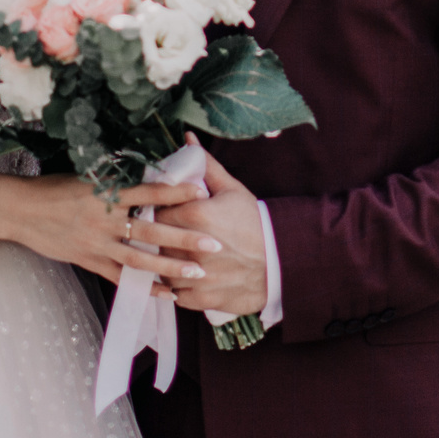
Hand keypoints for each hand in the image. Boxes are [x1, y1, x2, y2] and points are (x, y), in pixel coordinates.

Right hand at [2, 175, 217, 285]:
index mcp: (106, 193)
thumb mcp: (87, 177)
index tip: (200, 191)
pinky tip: (166, 293)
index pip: (147, 192)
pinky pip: (121, 277)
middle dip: (184, 238)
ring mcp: (97, 244)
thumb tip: (150, 177)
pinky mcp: (89, 261)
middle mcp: (104, 220)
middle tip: (213, 243)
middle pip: (151, 231)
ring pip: (140, 259)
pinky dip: (144, 286)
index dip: (174, 192)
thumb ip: (117, 183)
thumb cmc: (55, 188)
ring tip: (197, 272)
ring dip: (170, 267)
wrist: (21, 210)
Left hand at [151, 140, 267, 317]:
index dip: (161, 212)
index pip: (158, 211)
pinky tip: (186, 276)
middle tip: (171, 235)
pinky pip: (175, 294)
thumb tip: (187, 139)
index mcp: (196, 215)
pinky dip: (178, 286)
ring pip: (162, 269)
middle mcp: (191, 246)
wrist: (281, 260)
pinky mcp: (201, 298)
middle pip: (157, 240)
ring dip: (166, 264)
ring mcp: (196, 275)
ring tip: (178, 256)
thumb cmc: (255, 222)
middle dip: (161, 237)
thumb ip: (205, 166)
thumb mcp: (232, 190)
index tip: (168, 214)